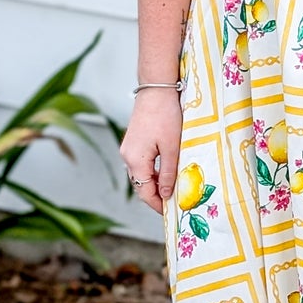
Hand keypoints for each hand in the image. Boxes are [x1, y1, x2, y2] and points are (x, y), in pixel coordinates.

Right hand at [120, 90, 182, 214]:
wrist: (157, 89)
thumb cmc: (165, 115)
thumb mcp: (172, 148)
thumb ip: (169, 173)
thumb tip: (167, 194)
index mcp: (135, 161)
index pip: (145, 193)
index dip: (158, 205)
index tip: (171, 213)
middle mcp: (127, 157)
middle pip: (141, 185)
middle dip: (156, 196)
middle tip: (175, 203)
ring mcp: (128, 149)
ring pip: (141, 175)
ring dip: (155, 184)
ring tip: (173, 189)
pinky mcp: (133, 142)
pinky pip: (141, 164)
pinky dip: (152, 172)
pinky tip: (166, 172)